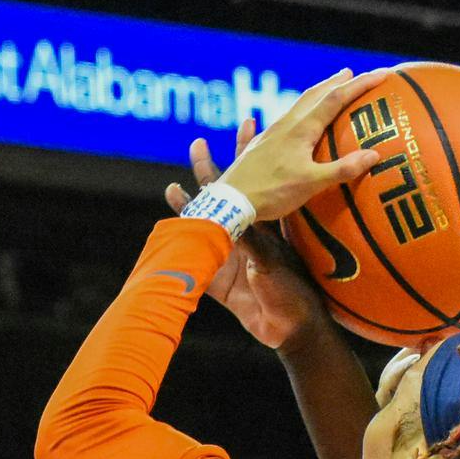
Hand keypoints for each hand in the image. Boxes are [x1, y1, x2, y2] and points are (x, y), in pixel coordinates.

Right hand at [166, 119, 325, 349]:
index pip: (256, 181)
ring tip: (172, 186)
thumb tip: (238, 221)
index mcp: (267, 225)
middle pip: (225, 196)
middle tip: (198, 144)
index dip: (250, 155)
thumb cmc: (293, 295)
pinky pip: (193, 257)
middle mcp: (247, 235)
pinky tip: (165, 231)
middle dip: (212, 172)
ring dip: (190, 206)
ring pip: (204, 224)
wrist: (290, 332)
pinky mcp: (216, 279)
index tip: (246, 126)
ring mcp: (230, 256)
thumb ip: (252, 243)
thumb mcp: (272, 263)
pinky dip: (179, 242)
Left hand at [217, 68, 389, 220]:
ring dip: (315, 94)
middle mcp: (285, 124)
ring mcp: (270, 133)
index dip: (361, 85)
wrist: (230, 201)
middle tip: (352, 73)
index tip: (382, 74)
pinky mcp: (259, 145)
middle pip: (314, 95)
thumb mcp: (311, 185)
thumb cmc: (272, 193)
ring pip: (296, 105)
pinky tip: (271, 119)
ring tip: (326, 90)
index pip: (336, 99)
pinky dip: (293, 113)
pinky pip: (280, 120)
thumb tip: (374, 154)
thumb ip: (342, 170)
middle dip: (336, 82)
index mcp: (301, 129)